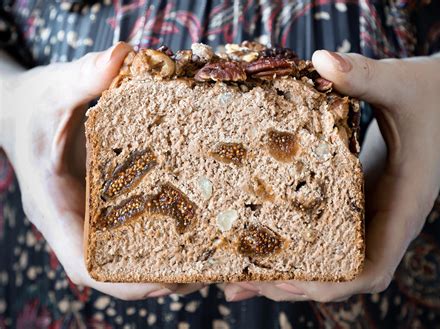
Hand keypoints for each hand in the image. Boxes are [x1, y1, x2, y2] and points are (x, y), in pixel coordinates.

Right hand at [0, 43, 203, 299]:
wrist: (24, 111)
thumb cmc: (34, 107)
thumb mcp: (52, 92)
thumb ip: (81, 78)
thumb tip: (121, 56)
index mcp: (56, 209)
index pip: (88, 266)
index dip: (129, 282)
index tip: (173, 280)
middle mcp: (78, 221)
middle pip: (120, 268)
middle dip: (163, 275)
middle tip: (211, 267)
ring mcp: (96, 215)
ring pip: (133, 252)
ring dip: (172, 257)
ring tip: (215, 249)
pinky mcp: (111, 202)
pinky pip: (139, 227)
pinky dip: (167, 230)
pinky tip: (200, 216)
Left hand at [224, 44, 439, 301]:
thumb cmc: (432, 94)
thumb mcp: (401, 83)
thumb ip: (365, 75)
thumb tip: (320, 58)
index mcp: (402, 207)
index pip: (372, 269)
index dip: (332, 285)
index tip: (286, 284)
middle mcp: (385, 221)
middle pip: (341, 274)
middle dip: (295, 285)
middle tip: (239, 283)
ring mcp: (370, 214)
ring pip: (331, 259)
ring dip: (289, 272)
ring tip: (236, 276)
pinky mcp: (357, 201)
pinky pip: (327, 233)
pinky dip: (296, 245)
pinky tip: (257, 241)